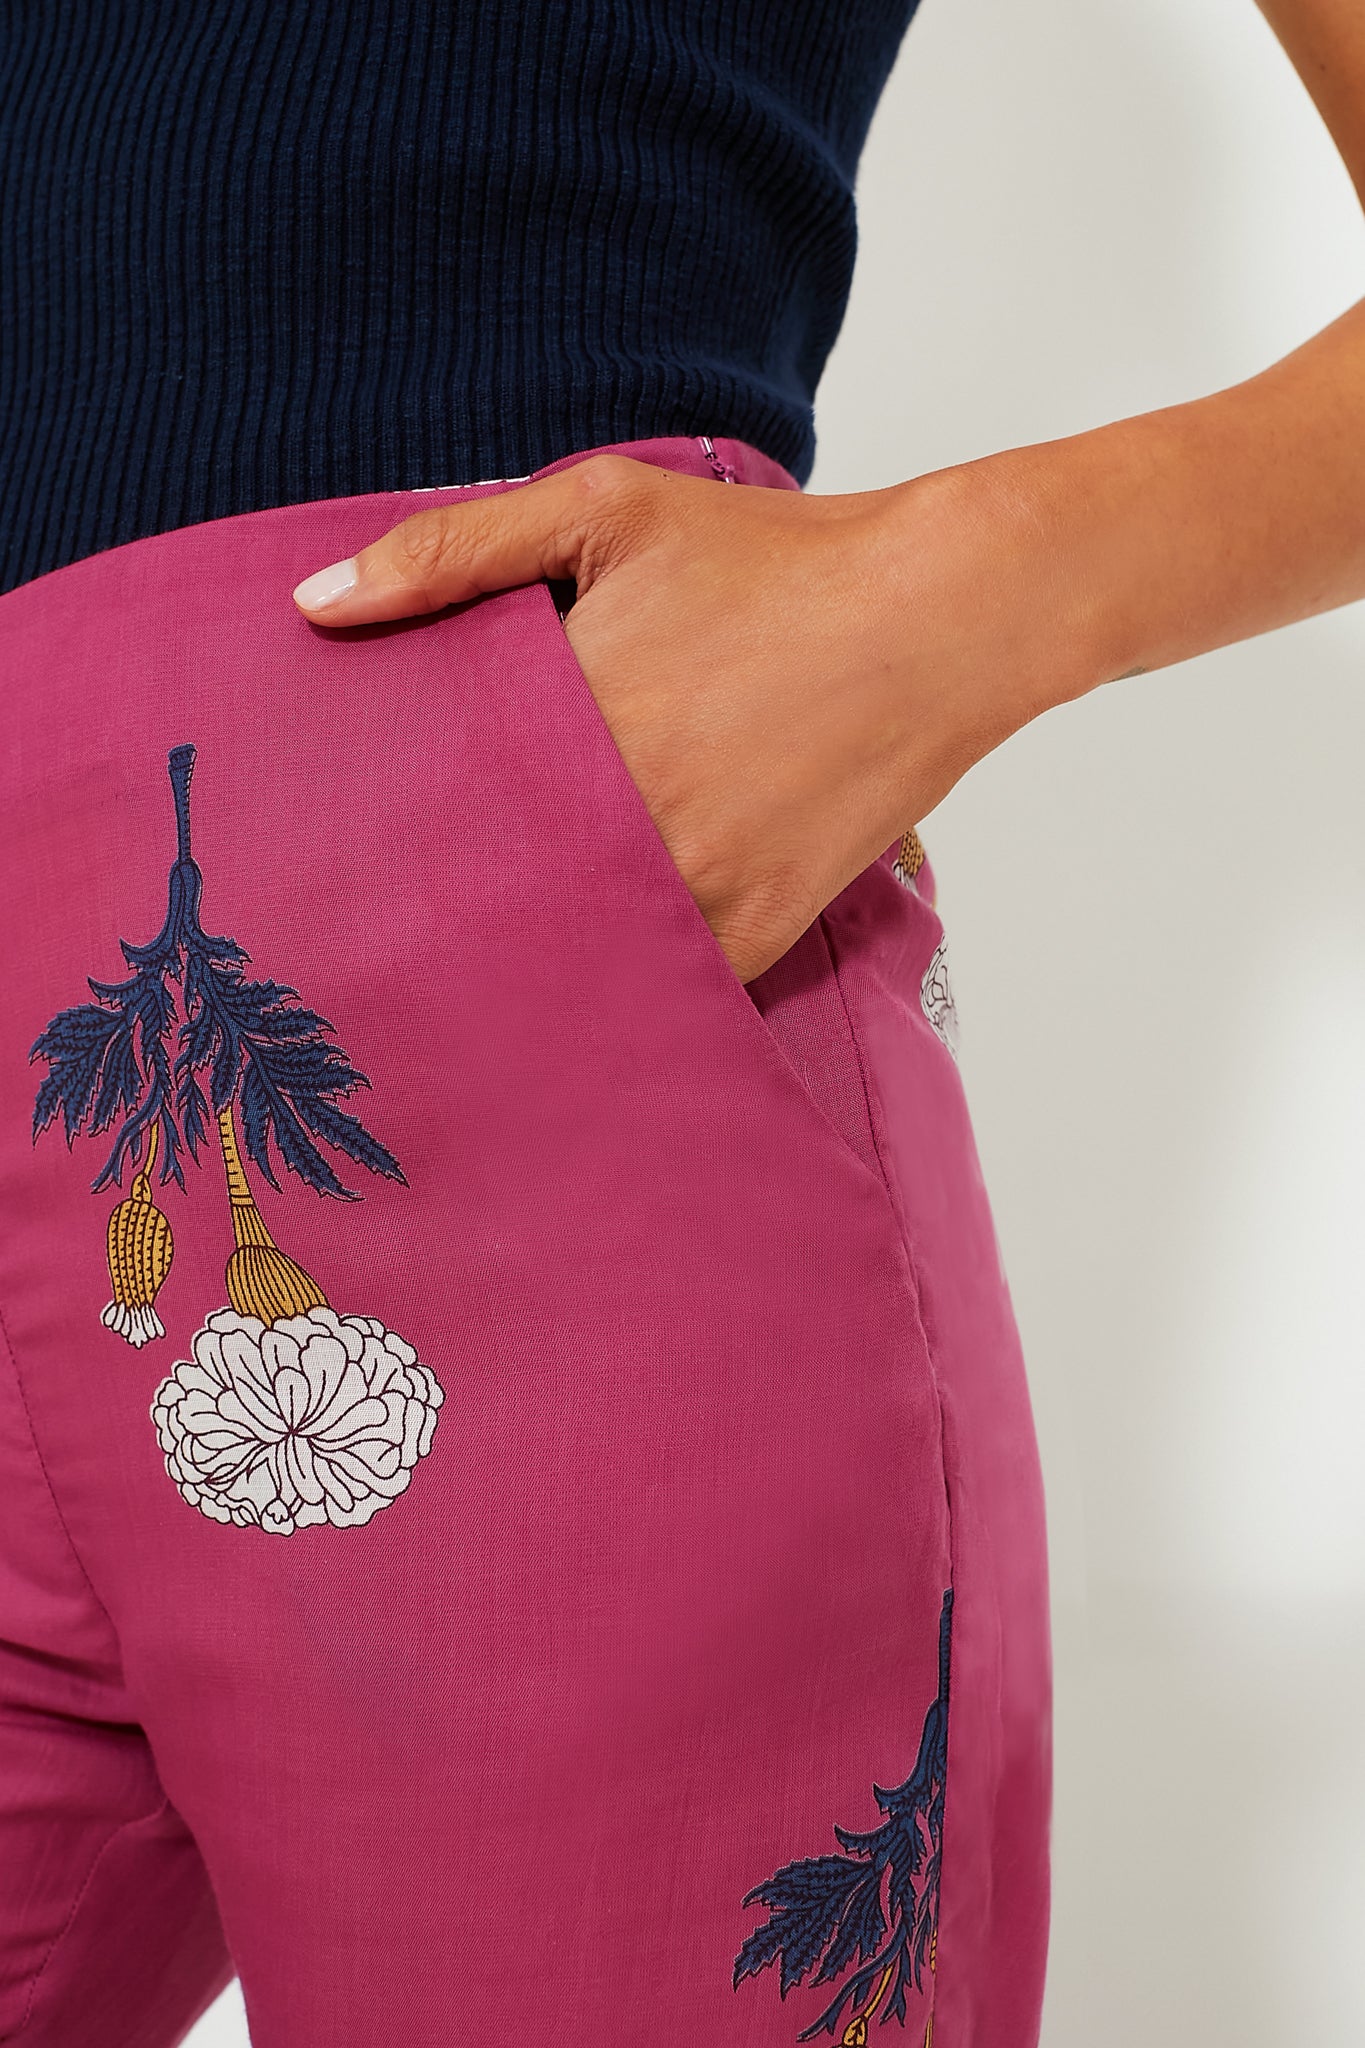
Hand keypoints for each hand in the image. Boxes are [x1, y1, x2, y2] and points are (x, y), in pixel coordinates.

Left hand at [292, 452, 1099, 980]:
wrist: (942, 616)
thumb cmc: (775, 557)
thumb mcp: (606, 509)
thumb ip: (451, 550)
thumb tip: (312, 604)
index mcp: (570, 722)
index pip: (433, 810)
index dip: (388, 835)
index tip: (346, 853)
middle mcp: (626, 823)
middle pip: (488, 898)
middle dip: (439, 908)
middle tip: (381, 927)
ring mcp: (696, 891)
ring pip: (569, 954)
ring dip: (527, 951)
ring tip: (471, 959)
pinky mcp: (756, 934)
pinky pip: (662, 985)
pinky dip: (624, 977)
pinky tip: (587, 962)